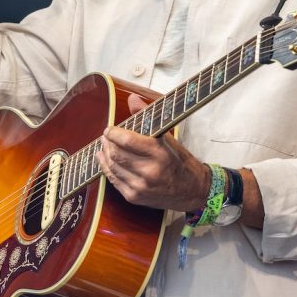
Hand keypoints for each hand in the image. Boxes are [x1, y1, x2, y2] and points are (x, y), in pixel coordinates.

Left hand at [96, 94, 209, 210]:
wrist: (192, 190)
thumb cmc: (179, 160)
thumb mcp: (168, 137)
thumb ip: (147, 116)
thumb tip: (132, 98)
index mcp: (160, 153)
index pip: (128, 141)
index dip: (114, 133)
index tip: (109, 128)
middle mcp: (150, 172)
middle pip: (117, 154)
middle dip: (108, 143)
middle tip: (106, 136)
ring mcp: (141, 187)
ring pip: (113, 167)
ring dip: (105, 154)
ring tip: (105, 145)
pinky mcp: (135, 198)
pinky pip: (114, 181)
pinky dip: (106, 168)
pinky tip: (104, 160)